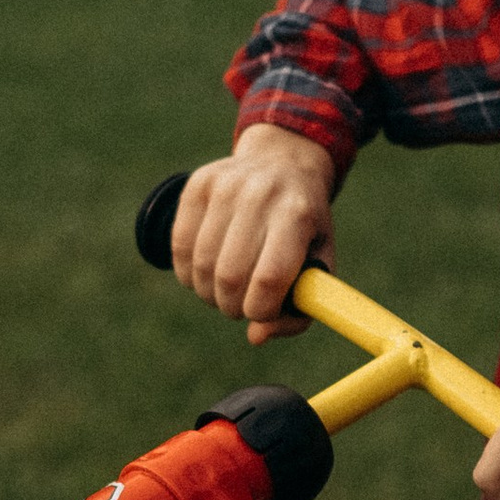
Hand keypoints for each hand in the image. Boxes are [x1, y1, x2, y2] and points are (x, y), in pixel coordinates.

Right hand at [169, 127, 336, 341]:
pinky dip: (189, 273)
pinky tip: (205, 272)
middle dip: (232, 306)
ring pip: (202, 267)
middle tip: (240, 304)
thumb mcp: (319, 263)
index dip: (261, 309)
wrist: (284, 163)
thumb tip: (256, 336)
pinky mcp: (197, 184)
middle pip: (230, 276)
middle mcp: (260, 194)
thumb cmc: (304, 227)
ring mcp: (225, 185)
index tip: (263, 311)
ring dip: (209, 293)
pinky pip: (180, 247)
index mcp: (298, 213)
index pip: (270, 278)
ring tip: (225, 289)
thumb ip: (298, 310)